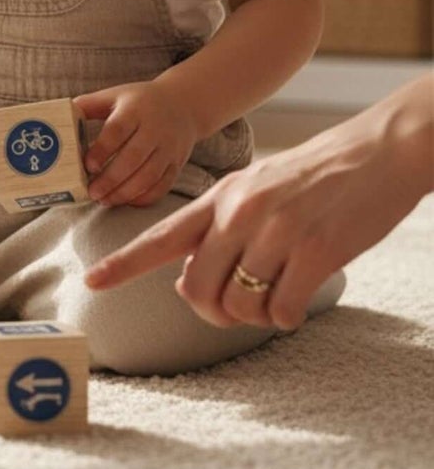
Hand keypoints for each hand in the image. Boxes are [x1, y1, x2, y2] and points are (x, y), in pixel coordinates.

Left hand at [73, 81, 203, 208]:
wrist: (184, 104)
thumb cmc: (140, 101)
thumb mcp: (115, 95)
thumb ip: (88, 105)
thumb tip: (60, 116)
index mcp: (135, 110)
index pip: (118, 130)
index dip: (102, 149)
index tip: (87, 166)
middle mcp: (155, 129)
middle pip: (134, 158)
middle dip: (111, 178)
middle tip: (92, 192)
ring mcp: (169, 148)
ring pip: (149, 175)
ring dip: (126, 192)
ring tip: (105, 200)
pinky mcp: (177, 163)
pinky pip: (163, 185)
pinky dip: (144, 197)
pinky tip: (126, 201)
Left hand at [83, 99, 430, 329]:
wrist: (378, 151)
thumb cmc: (315, 175)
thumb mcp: (255, 187)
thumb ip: (219, 225)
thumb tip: (189, 278)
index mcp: (220, 196)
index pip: (160, 235)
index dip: (123, 263)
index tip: (91, 281)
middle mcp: (240, 213)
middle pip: (197, 288)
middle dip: (210, 311)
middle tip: (232, 310)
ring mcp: (276, 233)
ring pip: (240, 305)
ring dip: (254, 315)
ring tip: (275, 295)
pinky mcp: (315, 252)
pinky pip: (280, 311)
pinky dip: (286, 317)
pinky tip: (298, 298)